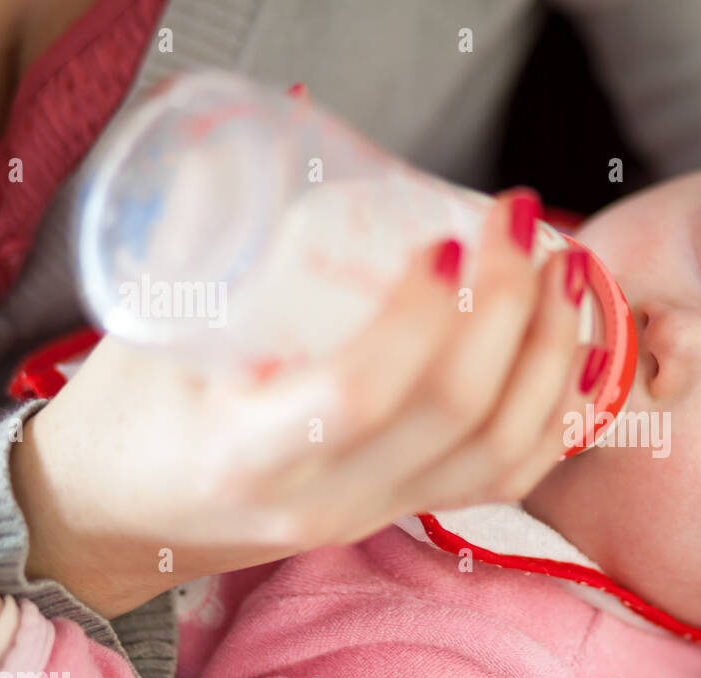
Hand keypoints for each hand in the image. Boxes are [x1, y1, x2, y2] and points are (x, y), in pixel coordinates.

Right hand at [12, 190, 601, 617]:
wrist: (120, 518)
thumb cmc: (126, 413)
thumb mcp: (148, 328)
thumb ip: (220, 245)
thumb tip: (309, 137)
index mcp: (247, 454)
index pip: (361, 395)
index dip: (422, 318)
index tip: (453, 237)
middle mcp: (325, 501)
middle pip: (455, 419)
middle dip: (513, 312)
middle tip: (524, 226)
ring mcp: (373, 517)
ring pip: (499, 455)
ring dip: (553, 358)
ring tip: (568, 274)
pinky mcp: (402, 516)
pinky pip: (505, 480)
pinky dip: (557, 414)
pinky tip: (580, 353)